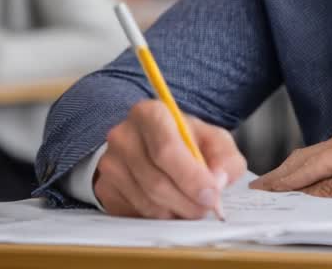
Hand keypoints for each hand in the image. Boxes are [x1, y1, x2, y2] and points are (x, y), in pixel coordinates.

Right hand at [94, 100, 247, 218]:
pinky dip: (158, 217)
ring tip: (191, 207)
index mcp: (150, 114)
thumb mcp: (214, 140)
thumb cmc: (187, 141)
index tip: (212, 195)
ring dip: (175, 212)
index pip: (166, 150)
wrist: (153, 144)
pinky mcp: (105, 188)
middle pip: (156, 181)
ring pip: (146, 201)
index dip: (191, 178)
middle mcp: (123, 136)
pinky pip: (134, 212)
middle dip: (187, 202)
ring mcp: (110, 163)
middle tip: (206, 208)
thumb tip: (218, 181)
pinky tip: (171, 206)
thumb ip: (225, 158)